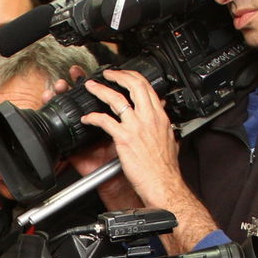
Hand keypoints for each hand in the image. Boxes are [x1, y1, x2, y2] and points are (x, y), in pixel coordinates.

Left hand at [80, 68, 216, 251]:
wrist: (163, 184)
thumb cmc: (165, 169)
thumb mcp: (170, 140)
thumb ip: (164, 126)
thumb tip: (164, 116)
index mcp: (160, 117)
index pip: (147, 87)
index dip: (133, 76)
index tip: (124, 74)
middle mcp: (149, 118)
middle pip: (133, 85)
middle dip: (118, 75)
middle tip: (107, 73)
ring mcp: (136, 127)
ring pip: (116, 98)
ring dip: (100, 90)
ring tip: (90, 86)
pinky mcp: (124, 139)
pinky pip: (105, 121)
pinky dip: (93, 117)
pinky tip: (86, 118)